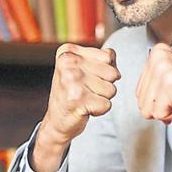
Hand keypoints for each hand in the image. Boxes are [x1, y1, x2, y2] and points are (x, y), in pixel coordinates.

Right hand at [33, 43, 119, 171]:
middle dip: (105, 85)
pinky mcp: (77, 99)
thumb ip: (103, 58)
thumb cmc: (74, 91)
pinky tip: (84, 108)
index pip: (109, 56)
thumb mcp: (85, 68)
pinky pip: (107, 104)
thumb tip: (114, 62)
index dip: (104, 71)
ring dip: (102, 98)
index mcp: (69, 51)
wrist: (57, 120)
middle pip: (113, 73)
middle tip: (86, 90)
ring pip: (112, 89)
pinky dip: (99, 110)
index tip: (86, 78)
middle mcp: (68, 62)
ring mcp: (72, 80)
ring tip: (85, 99)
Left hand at [135, 43, 171, 124]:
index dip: (157, 100)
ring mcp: (165, 70)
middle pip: (141, 100)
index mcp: (158, 53)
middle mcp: (159, 58)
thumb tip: (140, 97)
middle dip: (160, 106)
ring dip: (166, 111)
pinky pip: (158, 113)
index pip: (139, 90)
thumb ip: (153, 82)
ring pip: (147, 108)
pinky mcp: (171, 86)